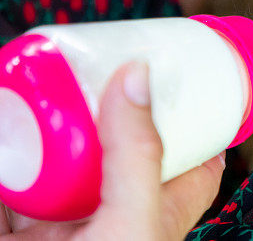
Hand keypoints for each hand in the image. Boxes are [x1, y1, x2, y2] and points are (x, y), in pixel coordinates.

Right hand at [0, 62, 224, 240]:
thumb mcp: (132, 225)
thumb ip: (136, 154)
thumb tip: (140, 77)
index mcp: (155, 216)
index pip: (196, 162)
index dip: (199, 119)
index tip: (194, 76)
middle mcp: (110, 216)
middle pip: (123, 152)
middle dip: (113, 111)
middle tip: (109, 63)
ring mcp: (61, 226)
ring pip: (61, 165)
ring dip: (52, 128)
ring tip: (49, 79)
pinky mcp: (18, 231)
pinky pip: (12, 186)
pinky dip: (10, 153)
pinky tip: (10, 120)